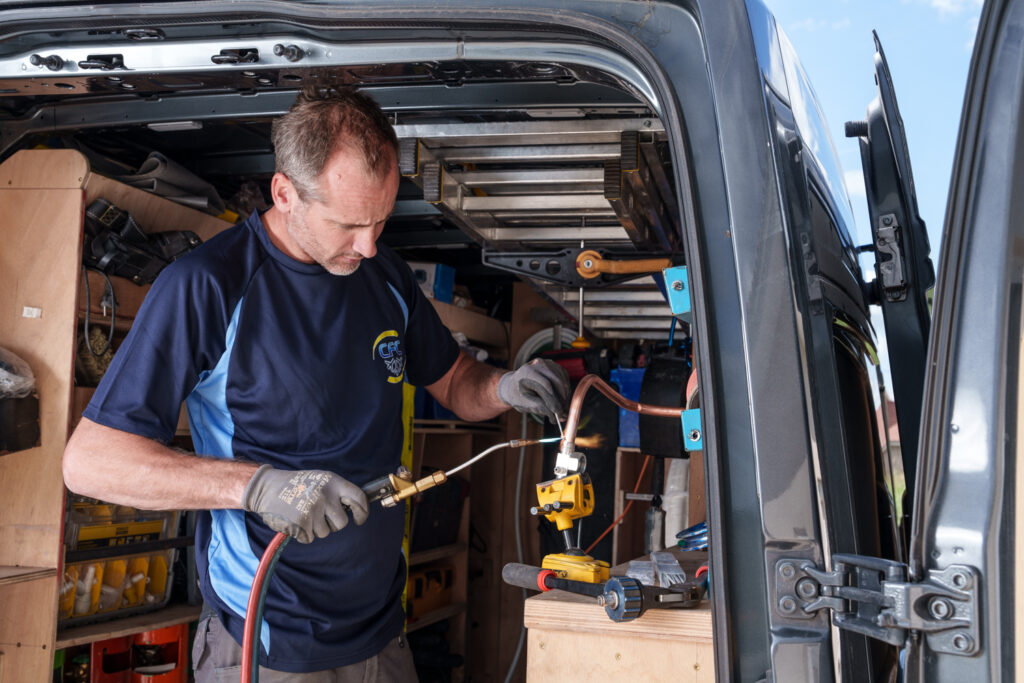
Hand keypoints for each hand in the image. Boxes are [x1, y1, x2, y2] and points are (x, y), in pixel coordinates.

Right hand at [241, 466, 368, 542]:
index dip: (362, 512)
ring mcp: (313, 510)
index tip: (360, 519)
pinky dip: (303, 533)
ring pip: (325, 532)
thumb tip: (357, 508)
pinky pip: (310, 538)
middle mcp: (325, 495)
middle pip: (342, 523)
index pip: (359, 498)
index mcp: (333, 482)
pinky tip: (295, 519)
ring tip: (303, 513)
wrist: (267, 488)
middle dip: (332, 523)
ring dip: (315, 528)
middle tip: (318, 514)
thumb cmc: (297, 485)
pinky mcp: (302, 524)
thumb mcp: (320, 480)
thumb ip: (338, 492)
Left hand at [497, 358, 570, 421]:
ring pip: (562, 379)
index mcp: (527, 371)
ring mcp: (548, 364)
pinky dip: (565, 390)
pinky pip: (564, 378)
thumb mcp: (524, 404)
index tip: (557, 411)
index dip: (554, 398)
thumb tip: (556, 414)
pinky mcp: (555, 367)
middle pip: (556, 380)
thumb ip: (540, 408)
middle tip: (563, 413)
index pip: (546, 383)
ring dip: (565, 395)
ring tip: (564, 409)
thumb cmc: (518, 396)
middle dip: (561, 398)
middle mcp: (538, 364)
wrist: (514, 385)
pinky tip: (563, 401)